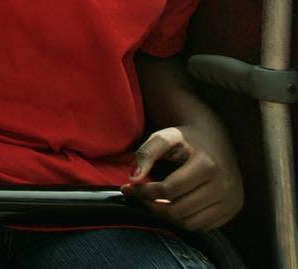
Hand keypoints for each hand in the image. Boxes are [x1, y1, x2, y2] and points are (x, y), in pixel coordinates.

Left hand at [122, 126, 243, 231]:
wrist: (214, 137)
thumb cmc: (185, 137)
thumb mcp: (164, 137)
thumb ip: (146, 153)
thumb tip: (133, 178)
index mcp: (208, 165)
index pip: (169, 190)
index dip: (145, 192)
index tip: (130, 187)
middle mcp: (224, 185)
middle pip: (179, 210)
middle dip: (152, 206)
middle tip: (139, 196)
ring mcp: (231, 200)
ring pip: (190, 223)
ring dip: (167, 216)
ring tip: (154, 201)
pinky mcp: (233, 209)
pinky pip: (203, 226)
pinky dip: (183, 220)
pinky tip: (172, 205)